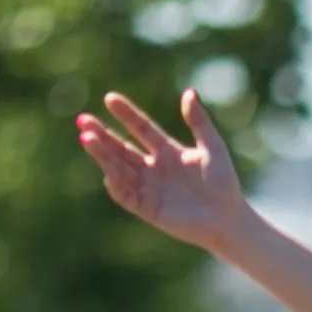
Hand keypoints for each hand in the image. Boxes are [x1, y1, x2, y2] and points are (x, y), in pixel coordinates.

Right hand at [76, 88, 256, 255]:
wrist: (228, 218)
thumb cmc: (224, 182)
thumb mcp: (213, 147)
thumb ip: (200, 122)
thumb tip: (189, 93)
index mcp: (167, 150)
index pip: (141, 127)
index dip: (126, 114)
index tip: (110, 98)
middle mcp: (153, 167)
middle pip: (122, 147)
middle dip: (102, 134)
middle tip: (83, 120)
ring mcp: (149, 188)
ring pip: (119, 168)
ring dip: (102, 155)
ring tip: (87, 138)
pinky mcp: (147, 208)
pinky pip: (125, 195)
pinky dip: (115, 184)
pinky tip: (107, 171)